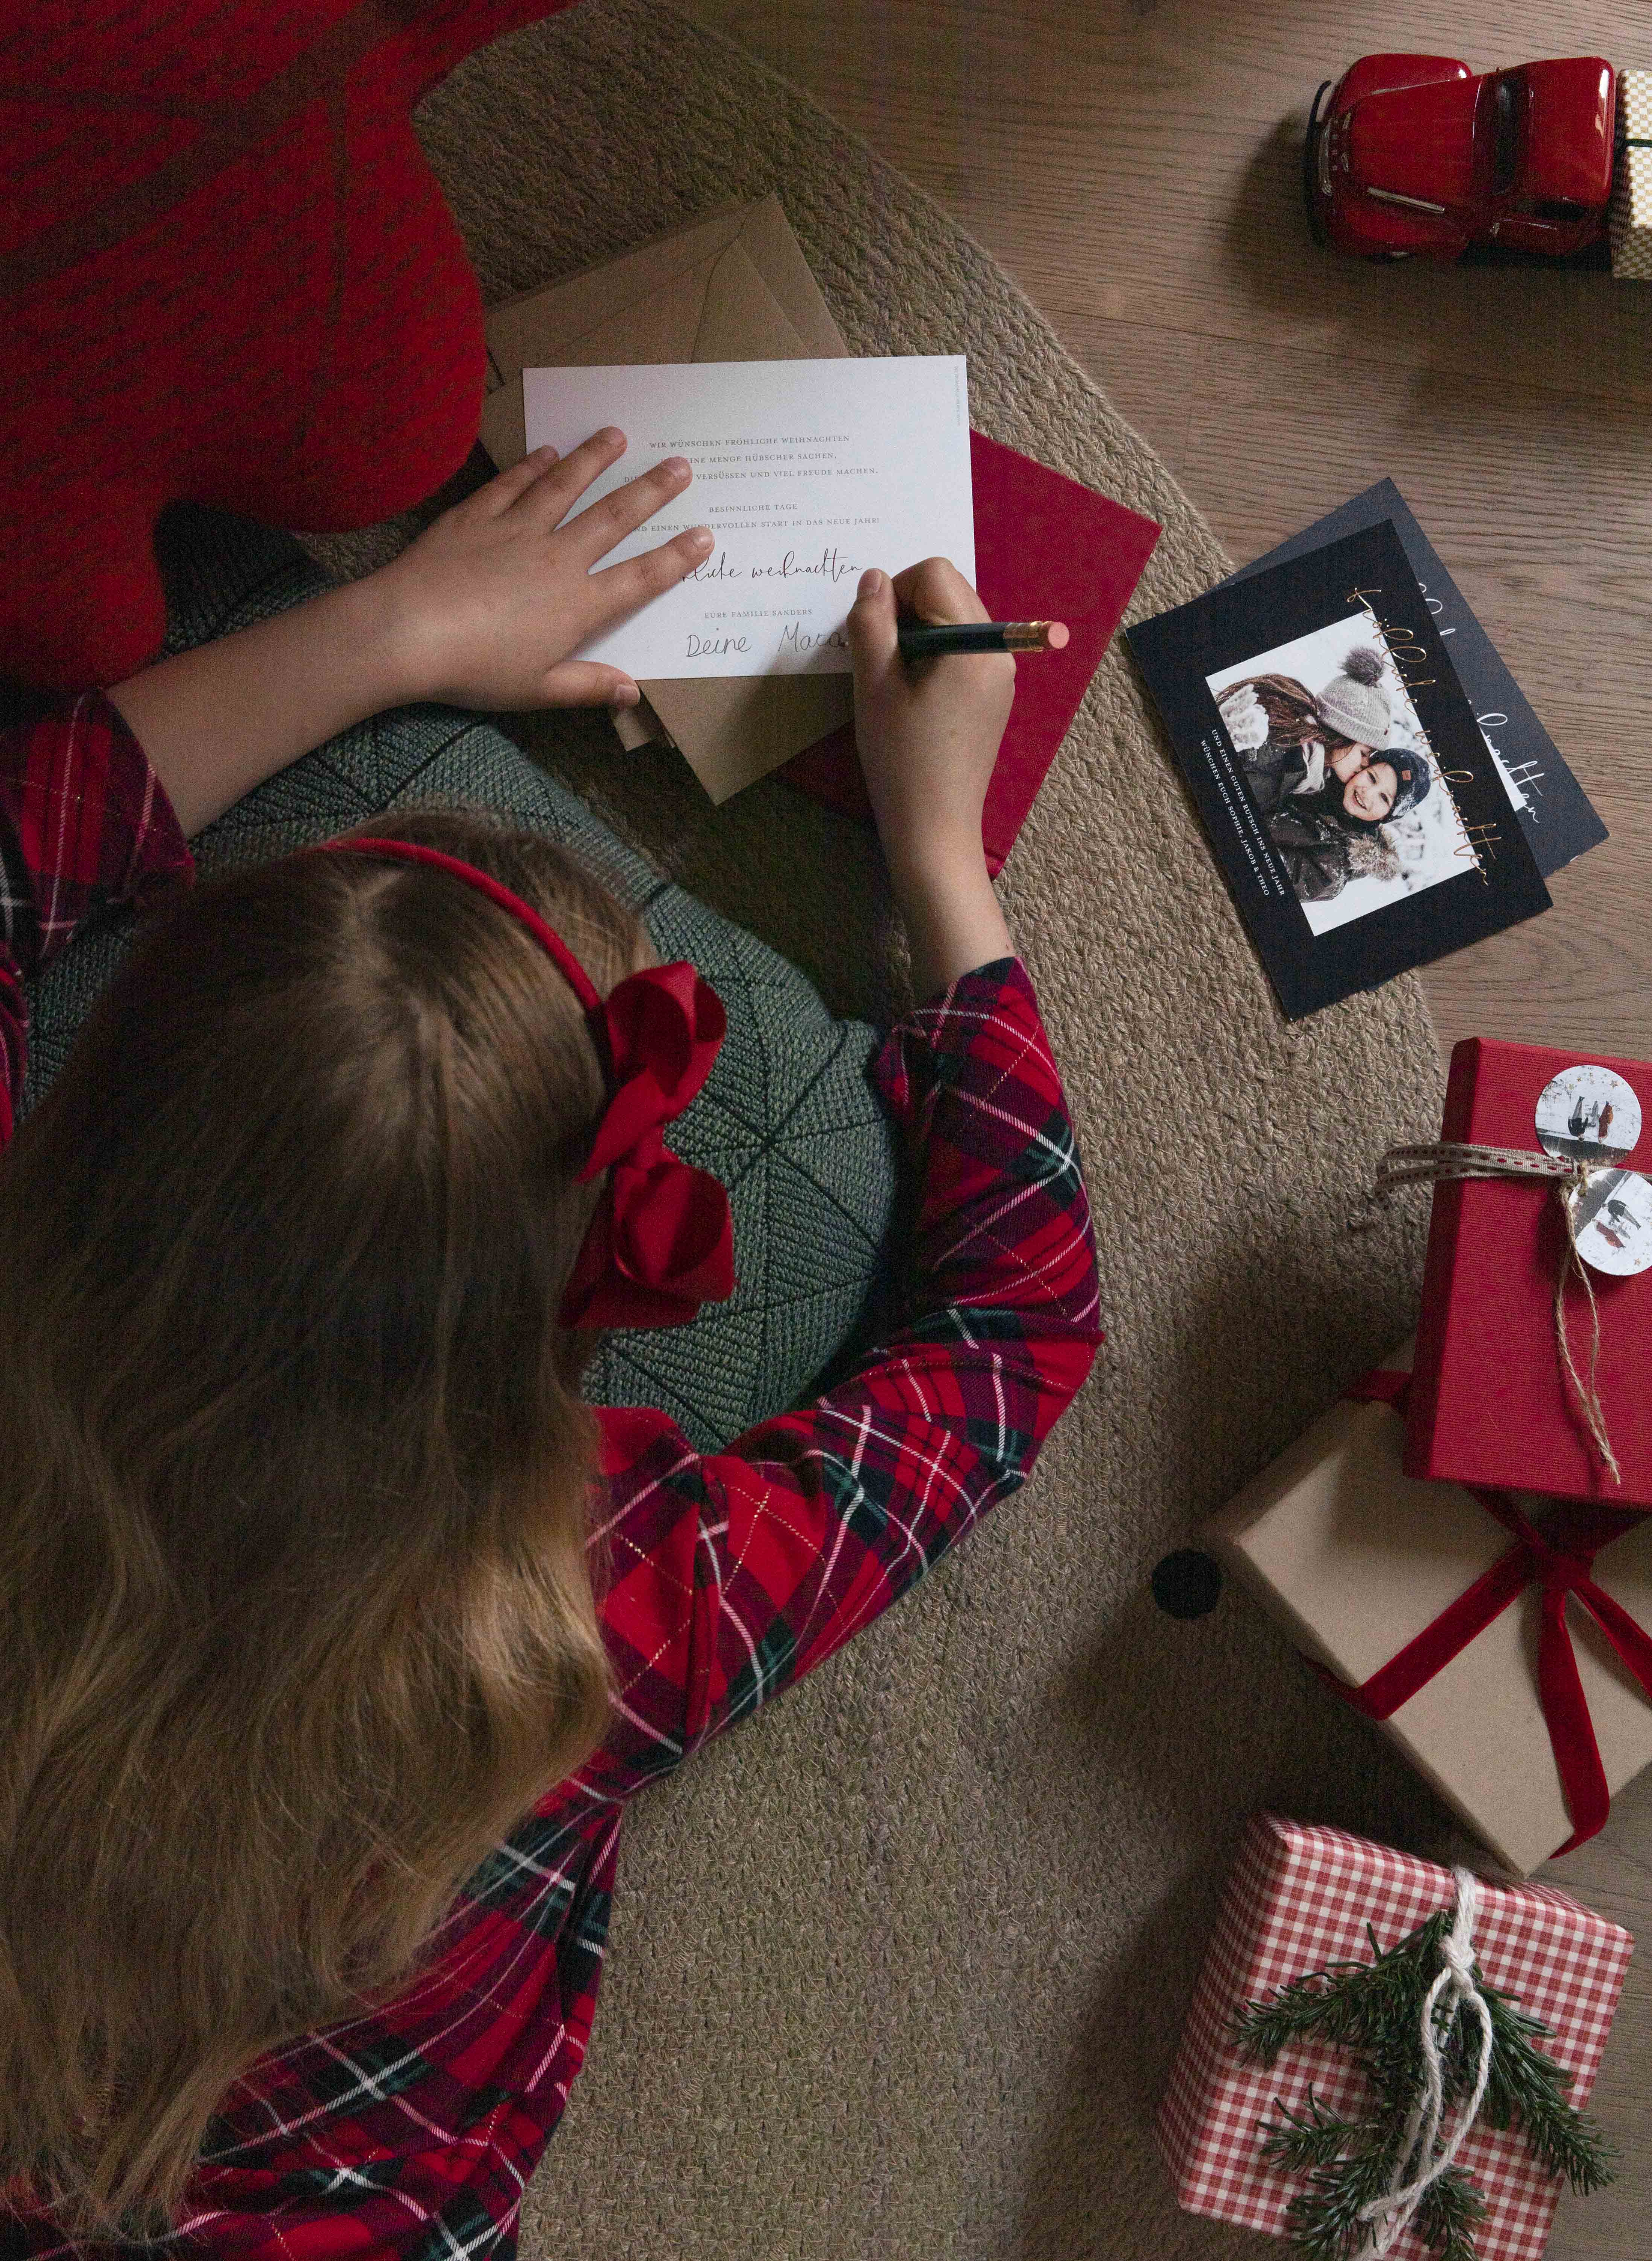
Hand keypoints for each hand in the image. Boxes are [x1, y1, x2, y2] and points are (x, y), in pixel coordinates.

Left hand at [374, 427, 713, 710]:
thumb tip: (633, 691)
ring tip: (616, 435)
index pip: (640, 578)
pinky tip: (547, 451)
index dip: (676, 558)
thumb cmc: (476, 670)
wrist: (410, 631)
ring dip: (594, 459)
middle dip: (651, 491)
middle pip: (613, 518)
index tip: (705, 536)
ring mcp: (517, 530)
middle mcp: (557, 558)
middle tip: (679, 465)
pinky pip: (512, 484)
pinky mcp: (477, 516)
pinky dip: (532, 465)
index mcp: (578, 606)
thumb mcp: (538, 690)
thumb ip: (587, 687)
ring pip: (565, 486)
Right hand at [846, 558, 1014, 995]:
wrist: (934, 831)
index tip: (872, 633)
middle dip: (907, 610)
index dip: (893, 590)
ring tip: (894, 679)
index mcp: (976, 644)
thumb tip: (873, 579)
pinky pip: (963, 651)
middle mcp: (999, 652)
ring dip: (918, 634)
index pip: (934, 574)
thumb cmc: (901, 761)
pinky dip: (933, 656)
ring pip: (954, 620)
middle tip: (879, 656)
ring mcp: (1001, 675)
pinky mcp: (994, 697)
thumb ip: (871, 624)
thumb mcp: (874, 686)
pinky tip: (911, 695)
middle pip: (949, 592)